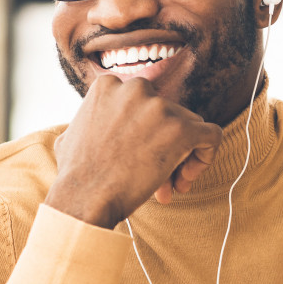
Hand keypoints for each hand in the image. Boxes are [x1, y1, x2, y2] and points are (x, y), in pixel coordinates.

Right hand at [45, 76, 223, 227]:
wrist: (83, 198)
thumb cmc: (74, 175)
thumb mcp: (70, 133)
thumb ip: (91, 120)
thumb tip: (92, 123)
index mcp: (111, 84)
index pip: (146, 102)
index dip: (148, 131)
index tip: (141, 155)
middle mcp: (137, 88)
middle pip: (169, 113)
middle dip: (166, 144)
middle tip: (159, 175)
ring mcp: (161, 107)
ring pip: (191, 125)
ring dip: (184, 155)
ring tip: (170, 185)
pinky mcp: (182, 129)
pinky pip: (212, 136)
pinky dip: (206, 156)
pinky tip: (185, 179)